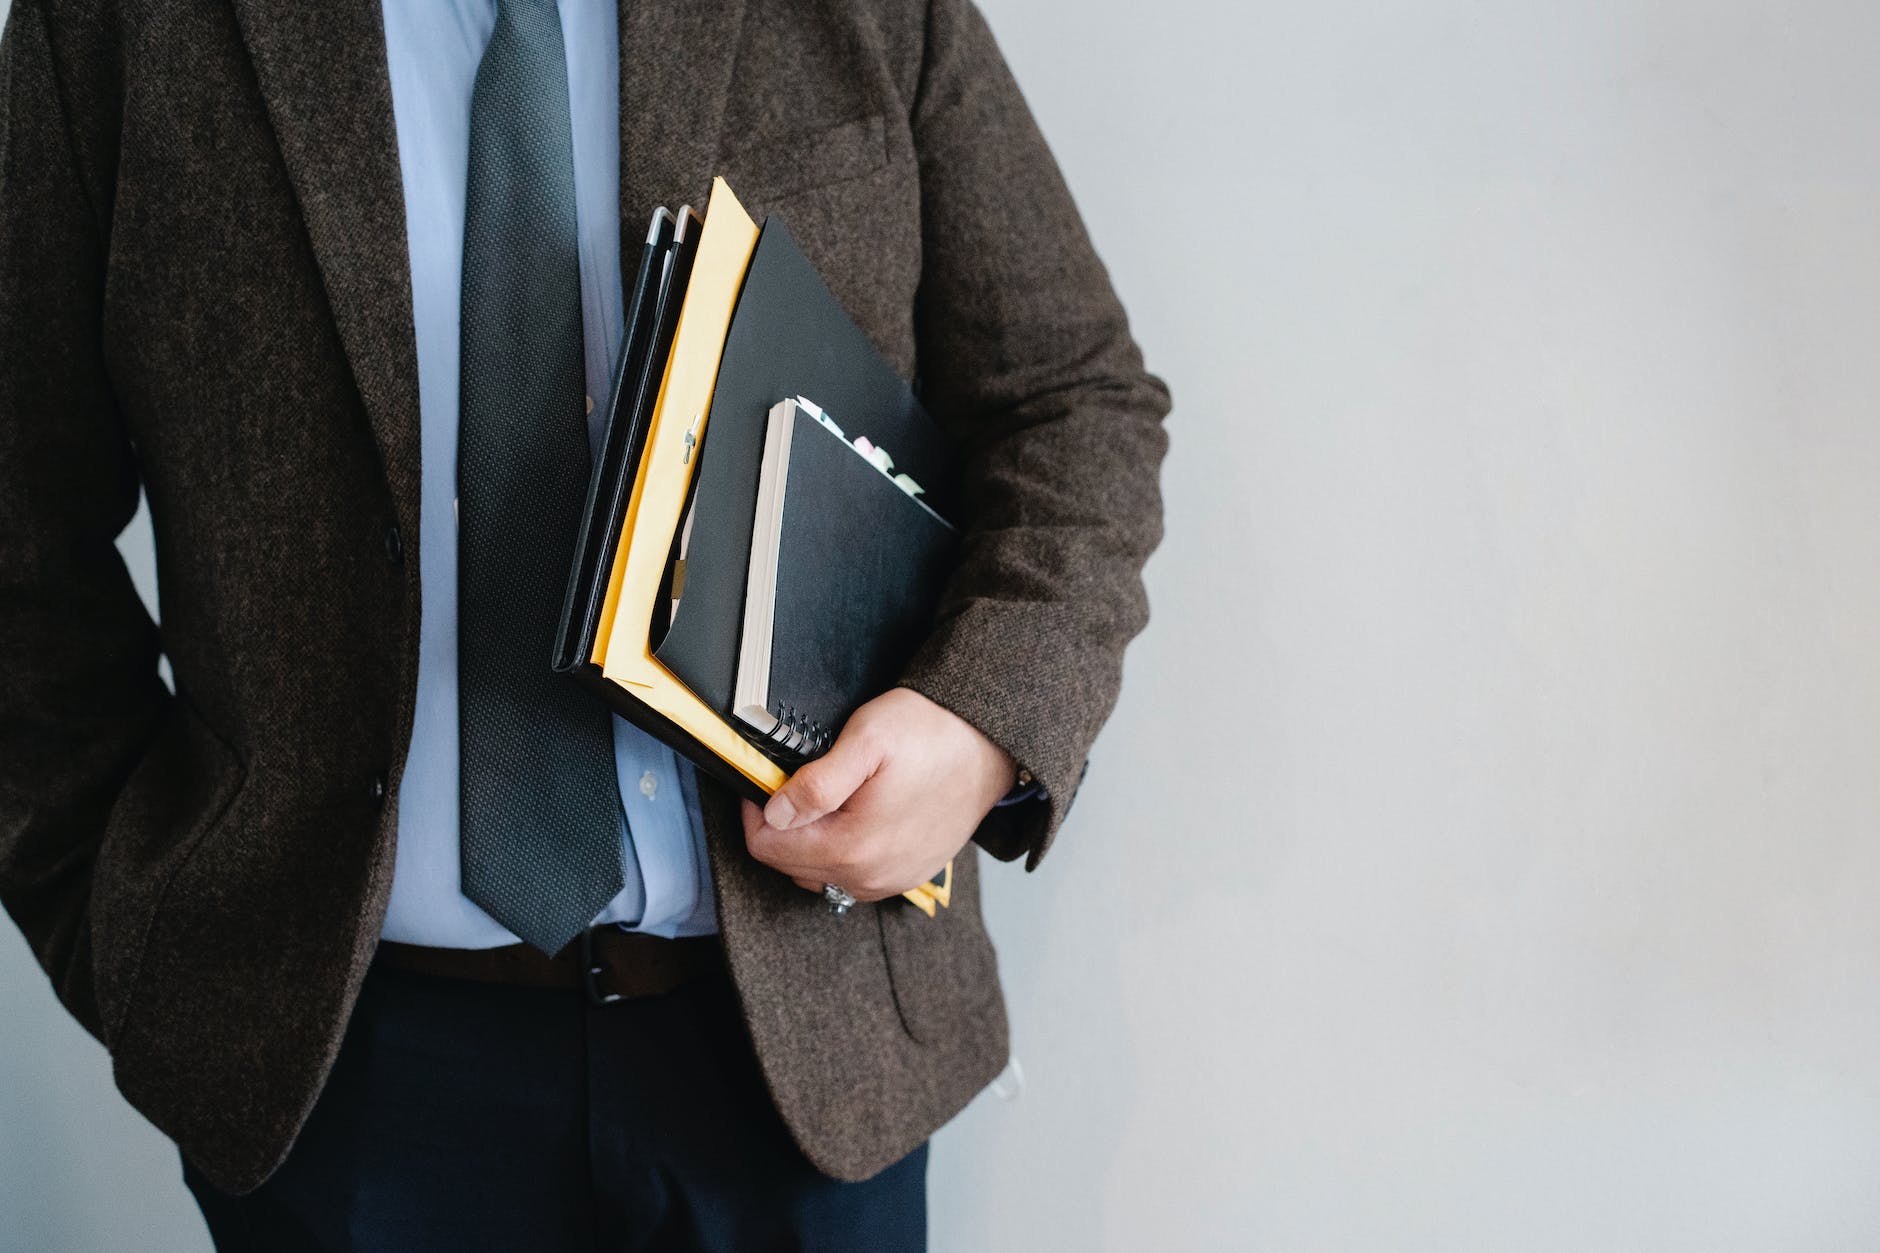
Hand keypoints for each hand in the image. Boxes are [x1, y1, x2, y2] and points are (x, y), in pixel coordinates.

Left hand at [741, 687, 1016, 901]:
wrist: (990, 743)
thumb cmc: (932, 734)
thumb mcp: (866, 741)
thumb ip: (815, 784)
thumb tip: (774, 813)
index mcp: (853, 848)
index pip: (767, 847)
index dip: (758, 809)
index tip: (768, 779)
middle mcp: (870, 877)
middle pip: (790, 865)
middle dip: (784, 826)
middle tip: (799, 782)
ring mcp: (891, 880)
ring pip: (819, 874)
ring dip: (811, 840)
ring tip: (829, 797)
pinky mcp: (908, 875)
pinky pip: (852, 876)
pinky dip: (841, 851)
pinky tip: (854, 816)